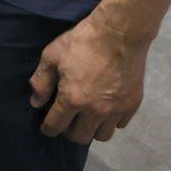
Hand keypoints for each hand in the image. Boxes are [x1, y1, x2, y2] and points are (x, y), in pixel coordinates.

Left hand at [29, 9, 149, 144]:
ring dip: (91, 129)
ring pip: (102, 136)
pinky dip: (111, 121)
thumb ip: (41, 82)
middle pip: (80, 137)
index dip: (48, 129)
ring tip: (87, 117)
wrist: (120, 33)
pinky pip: (120, 124)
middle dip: (69, 132)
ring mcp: (116, 110)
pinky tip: (105, 108)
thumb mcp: (52, 56)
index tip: (47, 127)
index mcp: (73, 99)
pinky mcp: (133, 105)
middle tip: (67, 120)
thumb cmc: (82, 42)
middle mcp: (95, 111)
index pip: (56, 126)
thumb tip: (36, 103)